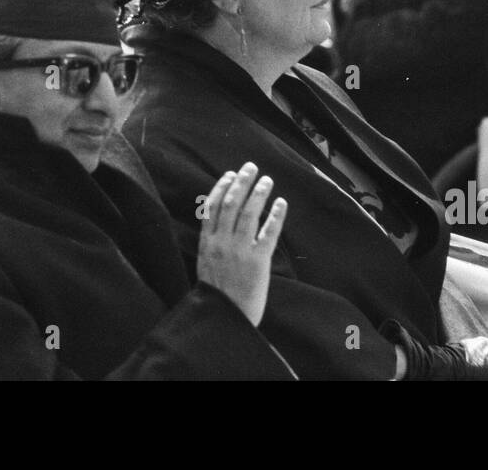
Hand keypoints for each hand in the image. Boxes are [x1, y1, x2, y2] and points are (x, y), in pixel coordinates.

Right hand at [196, 162, 286, 327]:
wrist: (223, 320)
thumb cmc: (216, 296)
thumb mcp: (205, 266)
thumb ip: (212, 245)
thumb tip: (218, 226)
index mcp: (207, 244)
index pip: (212, 207)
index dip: (222, 187)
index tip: (230, 174)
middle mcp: (221, 243)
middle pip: (231, 203)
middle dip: (241, 182)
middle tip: (251, 167)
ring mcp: (239, 251)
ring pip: (249, 213)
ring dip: (259, 192)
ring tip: (267, 179)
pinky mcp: (258, 261)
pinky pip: (269, 233)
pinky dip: (276, 215)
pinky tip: (282, 202)